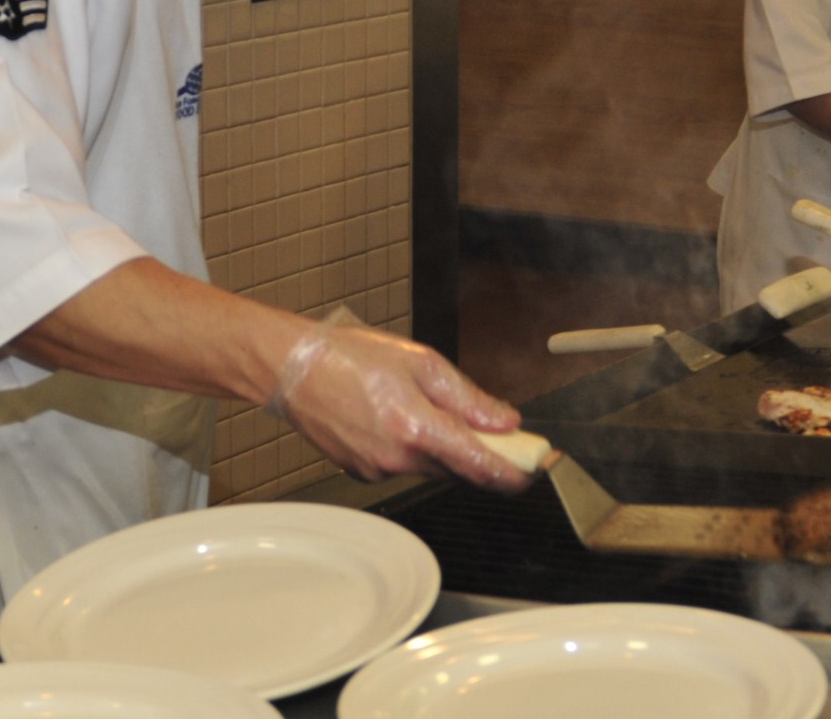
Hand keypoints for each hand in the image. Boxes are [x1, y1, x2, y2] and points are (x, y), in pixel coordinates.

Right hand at [268, 324, 529, 490]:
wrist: (294, 370)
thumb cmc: (351, 357)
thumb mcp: (421, 363)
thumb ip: (468, 398)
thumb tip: (505, 421)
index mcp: (416, 428)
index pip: (479, 465)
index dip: (513, 473)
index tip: (536, 470)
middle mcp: (398, 459)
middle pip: (459, 470)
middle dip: (484, 456)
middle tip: (502, 436)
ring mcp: (378, 470)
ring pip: (432, 468)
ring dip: (449, 450)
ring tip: (437, 411)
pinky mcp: (363, 472)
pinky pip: (406, 466)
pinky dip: (417, 449)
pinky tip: (403, 419)